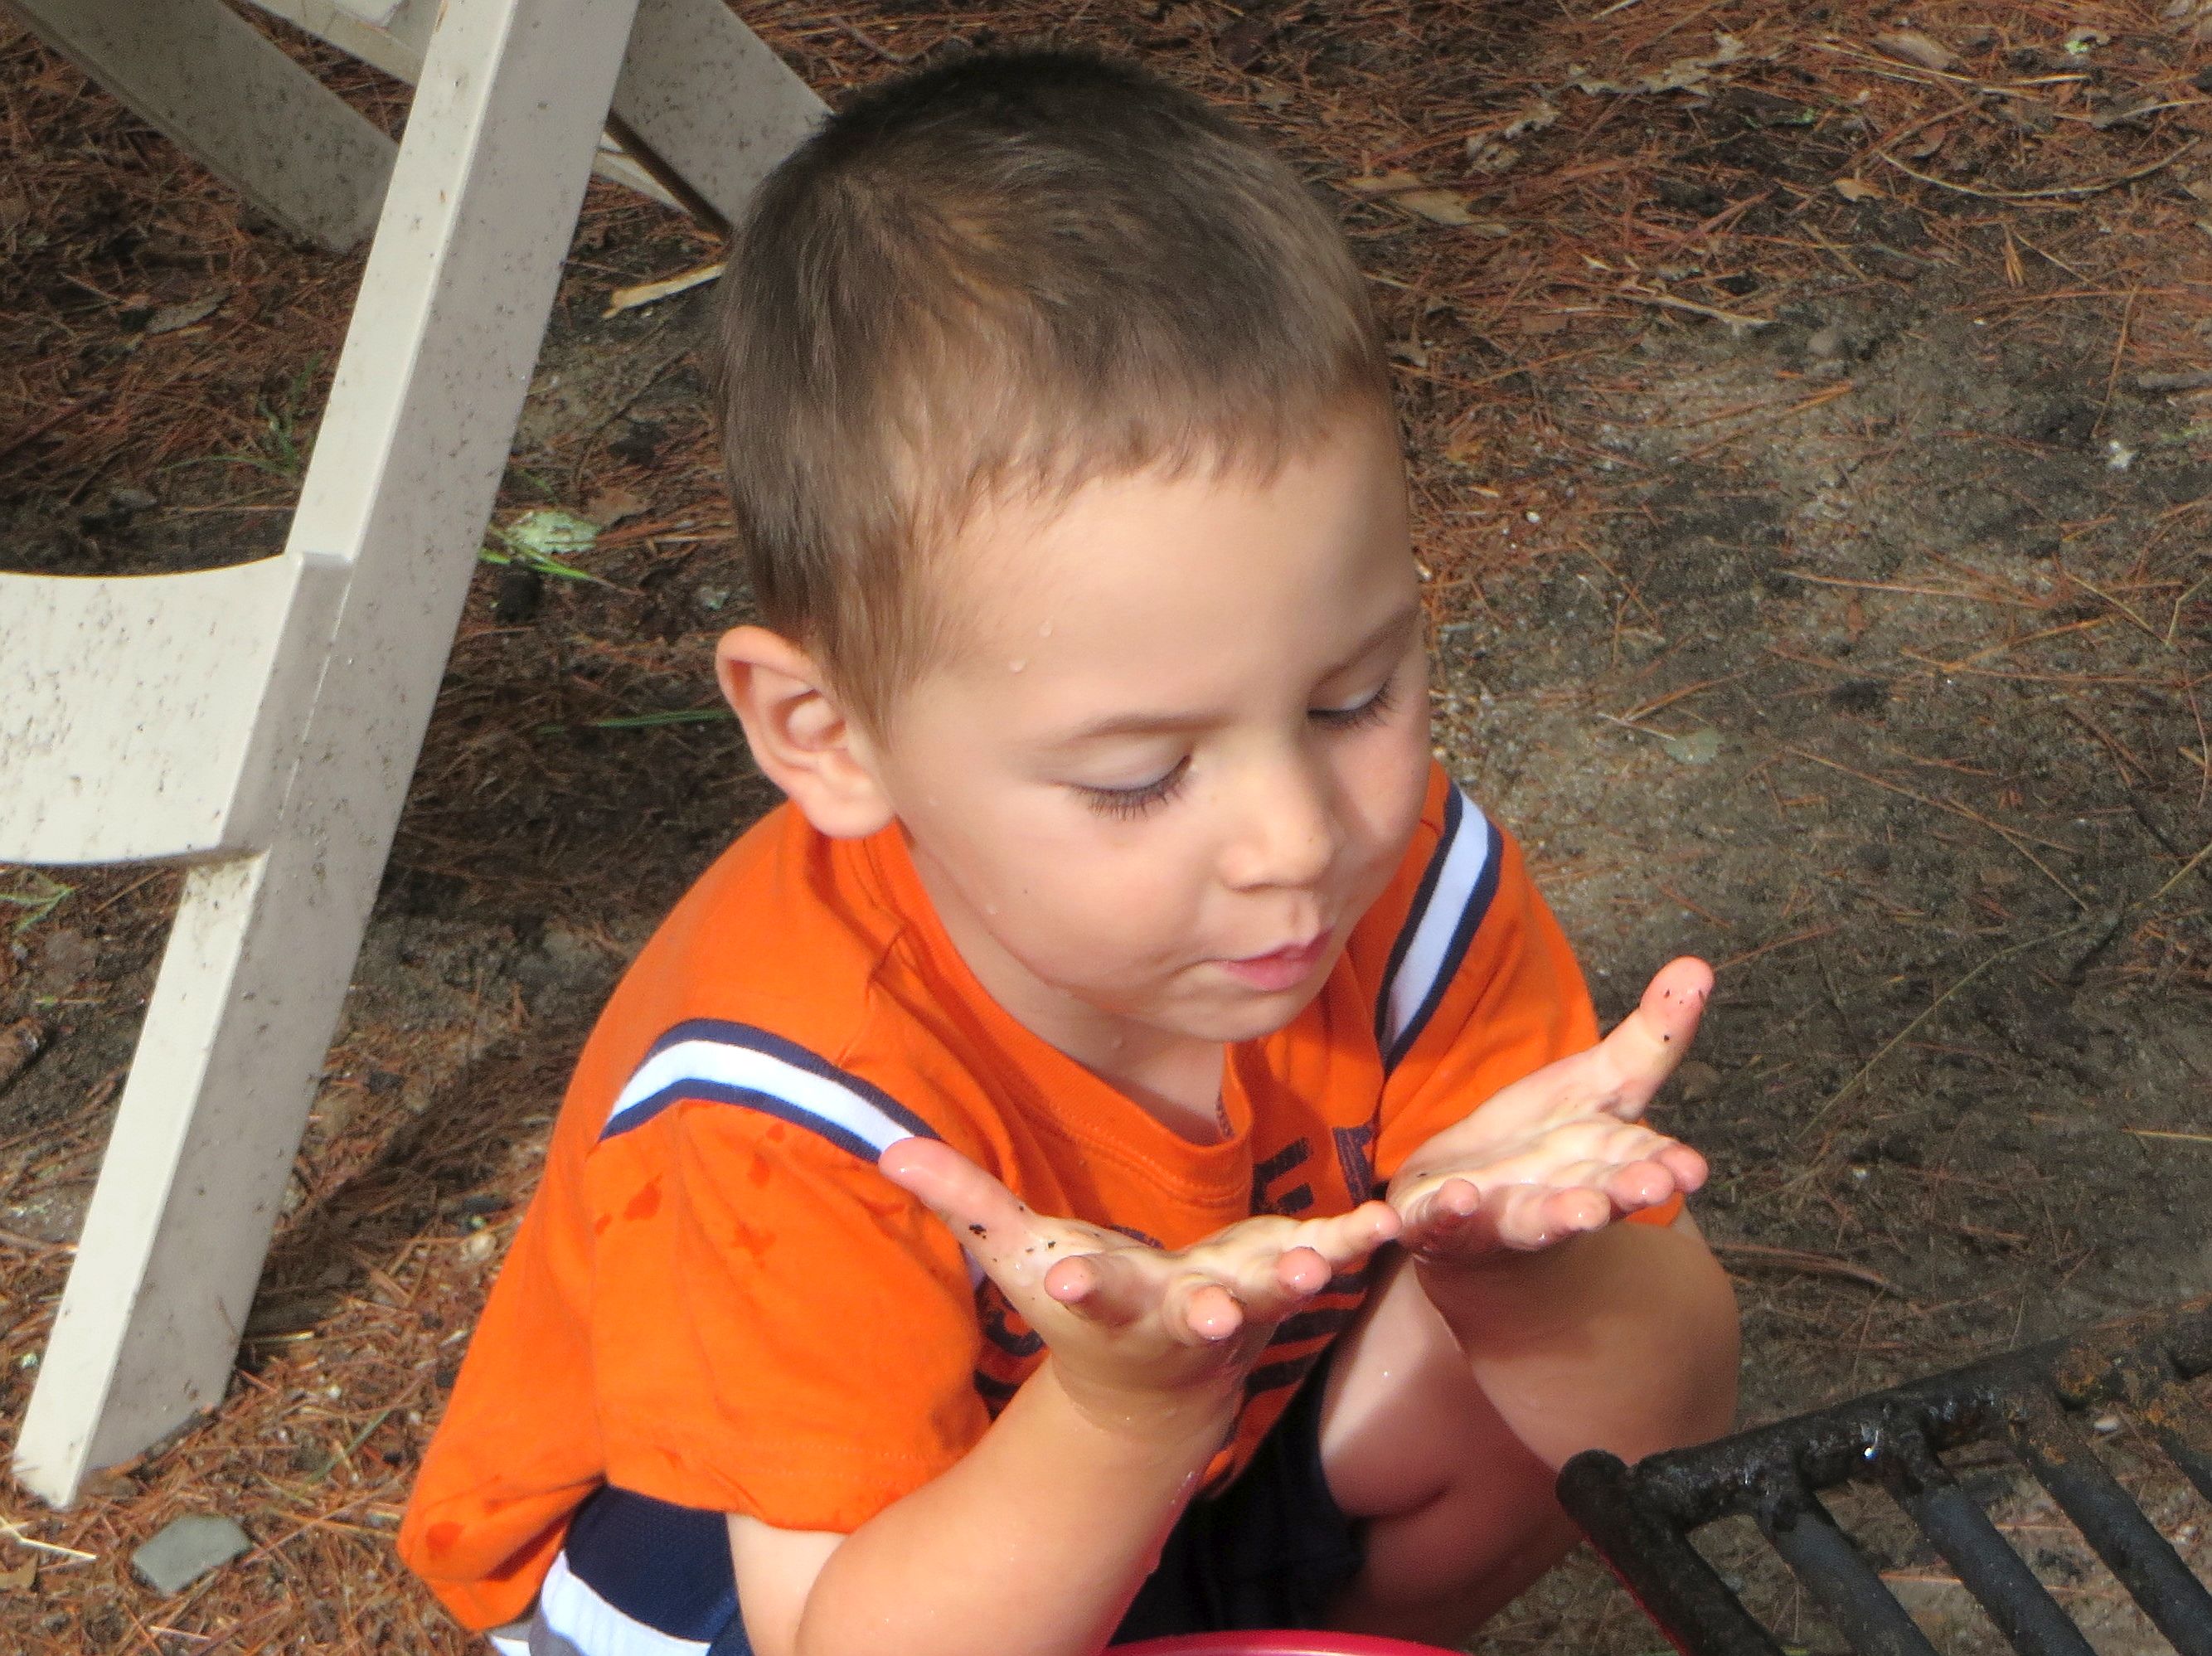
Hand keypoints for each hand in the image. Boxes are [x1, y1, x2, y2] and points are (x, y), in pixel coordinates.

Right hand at [879, 1138, 1398, 1428]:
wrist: (1156, 1385)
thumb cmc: (1079, 1306)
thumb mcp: (1019, 1255)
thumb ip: (964, 1199)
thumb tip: (888, 1145)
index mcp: (1109, 1306)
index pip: (1088, 1297)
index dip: (1077, 1287)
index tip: (1063, 1281)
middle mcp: (1176, 1315)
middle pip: (1185, 1316)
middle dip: (1195, 1316)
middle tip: (1205, 1318)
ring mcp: (1239, 1304)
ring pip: (1268, 1297)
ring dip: (1294, 1283)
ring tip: (1319, 1269)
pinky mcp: (1283, 1278)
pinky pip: (1329, 1256)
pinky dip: (1360, 1241)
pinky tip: (1395, 1219)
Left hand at [1389, 957, 1711, 1262]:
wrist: (1470, 1210)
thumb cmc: (1544, 1142)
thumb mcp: (1596, 1082)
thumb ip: (1648, 1038)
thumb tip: (1698, 966)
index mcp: (1605, 1164)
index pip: (1642, 1161)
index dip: (1666, 1166)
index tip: (1690, 1168)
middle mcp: (1563, 1197)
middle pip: (1598, 1195)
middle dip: (1622, 1192)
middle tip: (1653, 1187)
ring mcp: (1503, 1216)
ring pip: (1535, 1220)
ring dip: (1558, 1217)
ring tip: (1581, 1212)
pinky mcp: (1445, 1226)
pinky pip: (1445, 1223)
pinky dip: (1450, 1215)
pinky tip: (1456, 1198)